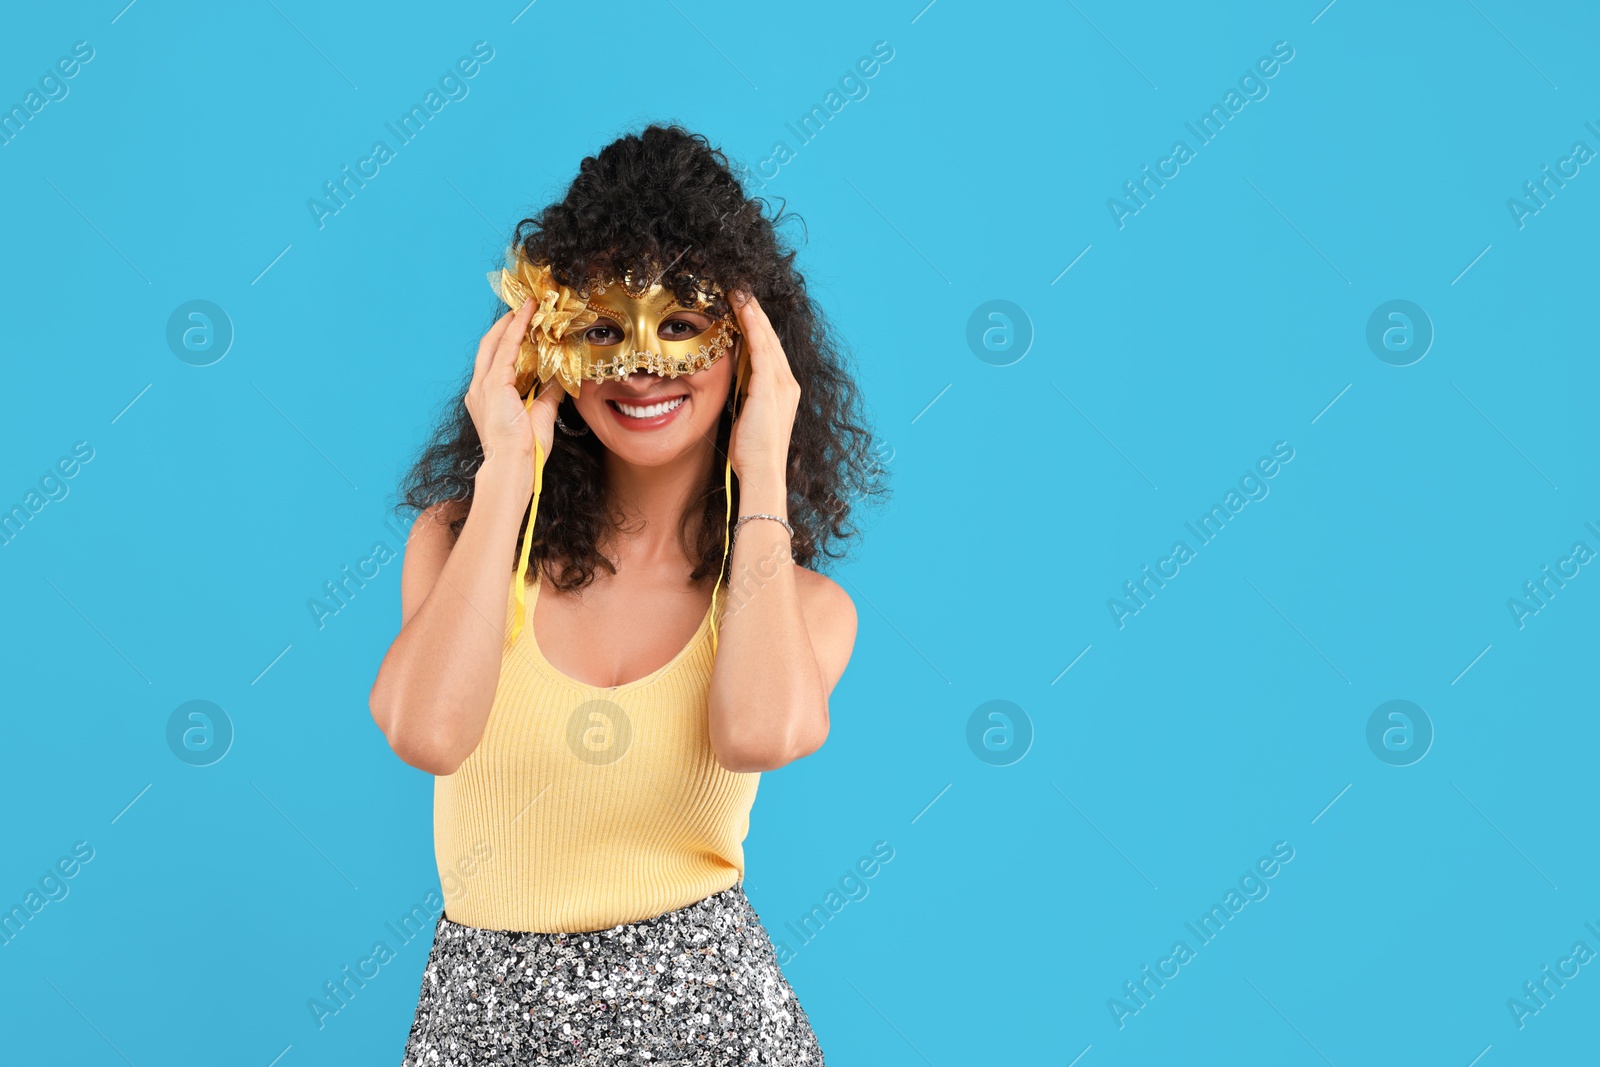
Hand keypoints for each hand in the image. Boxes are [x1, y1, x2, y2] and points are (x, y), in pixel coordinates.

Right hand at [463, 298, 563, 473]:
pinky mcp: (493, 384)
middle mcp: (480, 388)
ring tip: (528, 305)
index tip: (522, 325)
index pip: (496, 360)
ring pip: (497, 342)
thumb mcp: (542, 414)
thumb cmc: (525, 448)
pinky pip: (507, 349)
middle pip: (490, 345)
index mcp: (488, 397)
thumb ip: (549, 392)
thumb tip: (561, 375)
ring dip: (512, 322)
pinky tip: (527, 316)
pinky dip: (517, 330)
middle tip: (524, 307)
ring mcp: (483, 385)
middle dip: (505, 324)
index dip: (507, 340)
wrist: (513, 464)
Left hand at [727, 290, 799, 482]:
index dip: (756, 325)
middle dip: (754, 311)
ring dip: (752, 312)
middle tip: (740, 287)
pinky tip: (742, 310)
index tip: (742, 304)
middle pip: (769, 337)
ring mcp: (781, 383)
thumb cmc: (752, 452)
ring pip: (766, 338)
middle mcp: (787, 382)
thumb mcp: (747, 415)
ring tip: (739, 290)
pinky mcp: (770, 387)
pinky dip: (752, 328)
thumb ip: (744, 393)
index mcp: (783, 389)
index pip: (768, 348)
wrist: (763, 472)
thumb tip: (732, 377)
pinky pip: (761, 349)